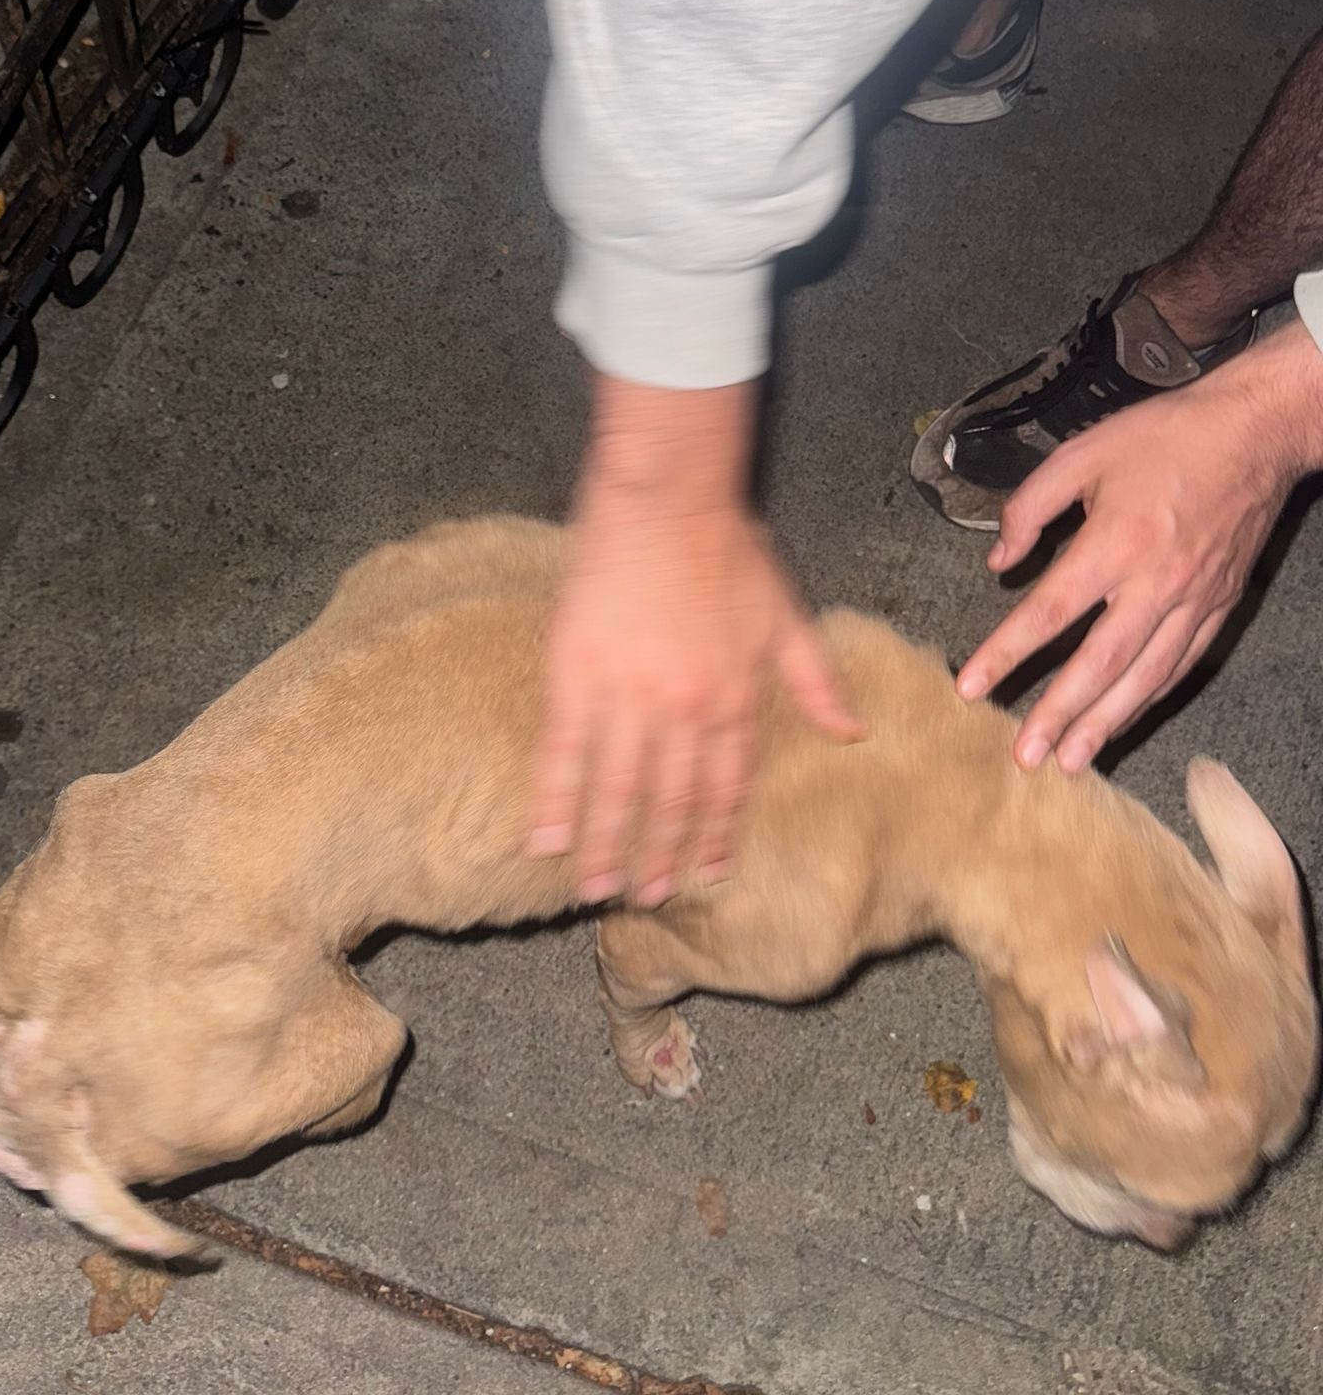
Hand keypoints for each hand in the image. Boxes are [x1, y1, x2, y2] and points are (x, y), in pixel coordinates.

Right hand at [529, 377, 857, 906]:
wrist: (666, 498)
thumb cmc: (728, 547)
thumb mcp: (786, 615)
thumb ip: (815, 680)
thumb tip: (851, 731)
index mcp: (735, 698)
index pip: (726, 784)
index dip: (715, 833)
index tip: (705, 873)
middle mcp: (684, 710)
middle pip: (671, 799)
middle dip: (661, 854)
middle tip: (649, 896)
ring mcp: (627, 696)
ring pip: (618, 788)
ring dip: (608, 843)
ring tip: (598, 888)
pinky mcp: (576, 674)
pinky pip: (563, 751)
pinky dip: (553, 799)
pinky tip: (543, 840)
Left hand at [957, 324, 1322, 771]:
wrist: (1256, 432)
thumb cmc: (1164, 437)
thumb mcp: (1082, 453)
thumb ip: (1029, 507)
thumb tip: (999, 561)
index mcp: (1116, 542)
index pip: (1049, 612)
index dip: (1006, 653)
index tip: (970, 687)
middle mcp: (1156, 583)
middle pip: (1099, 664)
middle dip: (1059, 716)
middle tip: (1025, 759)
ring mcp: (1194, 600)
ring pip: (1145, 677)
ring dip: (1105, 724)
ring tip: (1071, 762)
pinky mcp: (1220, 607)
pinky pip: (1180, 666)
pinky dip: (1148, 699)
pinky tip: (1122, 721)